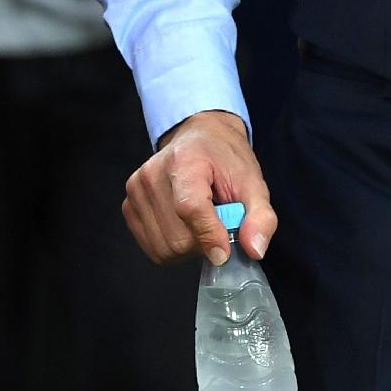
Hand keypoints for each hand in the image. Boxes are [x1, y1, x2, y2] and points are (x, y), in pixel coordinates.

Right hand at [123, 109, 276, 266]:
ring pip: (164, 249)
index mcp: (185, 161)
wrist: (199, 139)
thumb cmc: (225, 160)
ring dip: (189, 248)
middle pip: (178, 238)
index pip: (190, 208)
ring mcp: (136, 191)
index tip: (224, 252)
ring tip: (201, 223)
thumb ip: (260, 216)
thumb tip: (254, 249)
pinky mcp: (129, 206)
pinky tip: (185, 227)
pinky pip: (153, 248)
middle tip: (218, 225)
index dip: (209, 235)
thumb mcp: (253, 183)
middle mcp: (153, 174)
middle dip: (204, 243)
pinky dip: (173, 248)